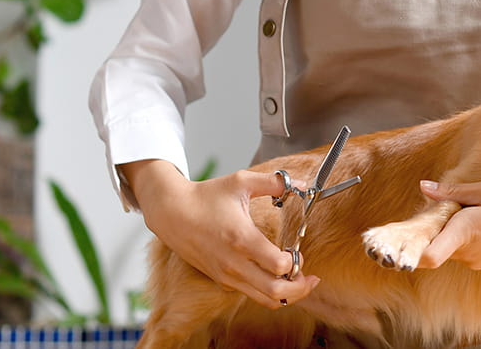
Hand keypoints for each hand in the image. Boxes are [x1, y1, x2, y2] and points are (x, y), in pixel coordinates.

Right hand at [121, 160, 319, 308]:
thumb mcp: (241, 182)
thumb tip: (302, 184)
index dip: (295, 262)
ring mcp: (227, 275)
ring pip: (264, 300)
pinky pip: (251, 294)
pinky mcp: (221, 280)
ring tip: (298, 281)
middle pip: (275, 293)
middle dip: (300, 288)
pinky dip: (269, 292)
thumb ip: (274, 182)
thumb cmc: (206, 196)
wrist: (171, 212)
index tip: (297, 250)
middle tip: (309, 277)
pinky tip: (276, 277)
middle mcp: (234, 263)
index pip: (278, 266)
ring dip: (287, 295)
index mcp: (242, 239)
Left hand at [417, 180, 480, 269]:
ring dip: (453, 232)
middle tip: (443, 207)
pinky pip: (466, 250)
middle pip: (435, 243)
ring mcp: (478, 261)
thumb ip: (455, 190)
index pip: (426, 255)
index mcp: (466, 229)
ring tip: (475, 211)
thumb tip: (425, 187)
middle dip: (434, 228)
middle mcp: (468, 252)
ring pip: (450, 246)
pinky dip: (468, 238)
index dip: (409, 250)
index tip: (399, 242)